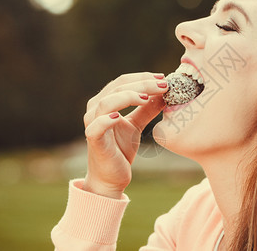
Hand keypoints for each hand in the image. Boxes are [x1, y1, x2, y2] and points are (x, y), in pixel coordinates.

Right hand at [82, 72, 167, 198]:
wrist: (110, 177)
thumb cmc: (120, 149)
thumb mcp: (137, 125)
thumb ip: (147, 110)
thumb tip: (164, 95)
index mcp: (105, 102)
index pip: (123, 81)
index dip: (143, 77)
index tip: (164, 79)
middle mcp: (95, 109)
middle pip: (117, 87)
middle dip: (142, 84)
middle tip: (163, 86)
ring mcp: (92, 124)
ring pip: (106, 102)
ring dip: (128, 96)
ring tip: (147, 98)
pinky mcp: (93, 140)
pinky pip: (97, 126)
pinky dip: (107, 119)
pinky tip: (119, 116)